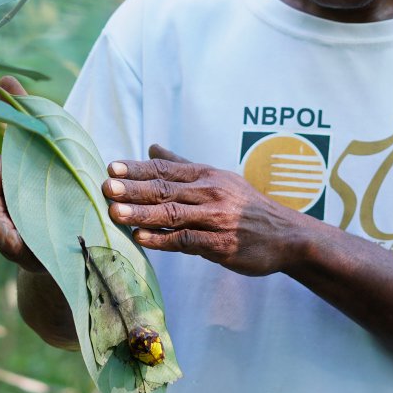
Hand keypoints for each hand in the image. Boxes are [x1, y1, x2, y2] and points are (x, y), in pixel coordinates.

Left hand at [102, 144, 307, 275]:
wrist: (287, 235)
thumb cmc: (246, 206)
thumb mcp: (218, 178)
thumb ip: (182, 165)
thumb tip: (152, 147)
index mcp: (206, 175)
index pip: (165, 169)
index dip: (138, 168)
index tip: (112, 167)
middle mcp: (209, 193)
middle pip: (165, 189)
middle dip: (133, 188)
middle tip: (106, 187)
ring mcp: (215, 219)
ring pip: (172, 214)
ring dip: (142, 214)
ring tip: (115, 213)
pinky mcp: (220, 244)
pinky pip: (186, 240)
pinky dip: (163, 240)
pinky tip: (142, 239)